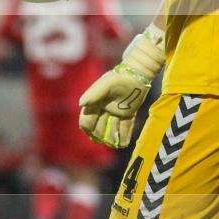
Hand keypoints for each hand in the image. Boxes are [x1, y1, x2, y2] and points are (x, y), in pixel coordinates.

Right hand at [78, 25, 163, 147]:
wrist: (137, 74)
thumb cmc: (119, 78)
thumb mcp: (106, 85)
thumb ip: (94, 93)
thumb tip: (81, 104)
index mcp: (95, 103)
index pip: (86, 120)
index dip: (88, 128)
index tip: (92, 133)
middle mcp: (103, 109)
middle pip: (98, 128)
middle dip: (102, 135)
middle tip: (108, 141)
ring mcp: (116, 112)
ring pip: (112, 129)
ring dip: (113, 138)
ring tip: (116, 144)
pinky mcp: (128, 114)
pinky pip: (125, 127)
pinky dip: (124, 137)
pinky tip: (124, 143)